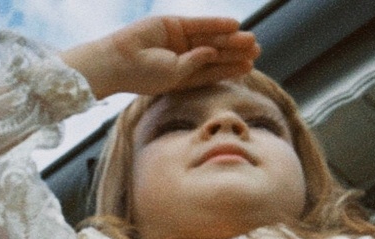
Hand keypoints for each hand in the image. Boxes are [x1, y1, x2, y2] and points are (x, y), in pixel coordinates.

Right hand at [61, 16, 259, 98]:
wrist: (116, 61)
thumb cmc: (142, 76)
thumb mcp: (175, 76)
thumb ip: (196, 64)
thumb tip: (214, 51)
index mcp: (180, 77)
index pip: (210, 72)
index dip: (230, 69)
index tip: (249, 66)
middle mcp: (180, 59)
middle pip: (213, 54)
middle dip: (234, 51)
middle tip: (257, 49)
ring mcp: (176, 41)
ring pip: (209, 38)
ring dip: (229, 38)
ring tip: (251, 39)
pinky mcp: (171, 25)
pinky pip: (198, 24)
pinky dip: (215, 24)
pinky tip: (234, 25)